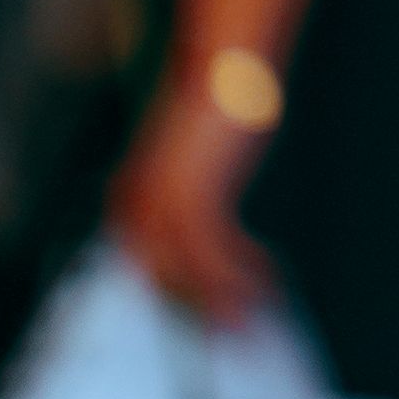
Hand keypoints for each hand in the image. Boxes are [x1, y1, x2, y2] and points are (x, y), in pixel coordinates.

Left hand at [113, 87, 274, 322]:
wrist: (226, 67)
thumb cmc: (218, 105)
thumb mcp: (197, 154)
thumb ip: (190, 185)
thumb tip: (203, 220)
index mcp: (133, 195)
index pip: (147, 262)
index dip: (179, 292)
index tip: (211, 309)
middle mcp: (139, 204)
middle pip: (161, 275)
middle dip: (195, 307)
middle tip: (229, 331)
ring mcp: (162, 202)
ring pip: (185, 272)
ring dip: (219, 300)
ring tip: (249, 320)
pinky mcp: (193, 197)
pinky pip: (212, 254)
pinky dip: (236, 275)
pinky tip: (265, 282)